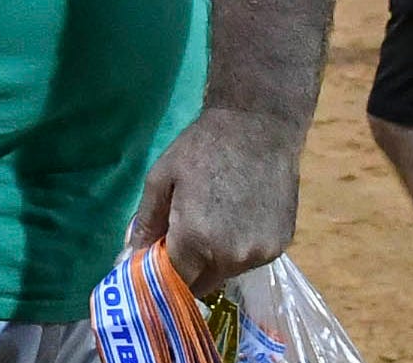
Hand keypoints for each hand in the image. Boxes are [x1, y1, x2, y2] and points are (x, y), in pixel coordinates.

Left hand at [125, 105, 305, 292]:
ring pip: (226, 273)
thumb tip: (131, 256)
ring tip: (210, 221)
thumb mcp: (160, 180)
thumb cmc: (201, 149)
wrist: (257, 128)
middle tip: (177, 240)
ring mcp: (261, 253)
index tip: (152, 261)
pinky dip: (237, 249)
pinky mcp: (281, 246)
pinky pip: (249, 259)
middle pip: (200, 284)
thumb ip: (145, 223)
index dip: (160, 275)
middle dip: (185, 270)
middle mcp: (232, 257)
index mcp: (197, 241)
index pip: (173, 283)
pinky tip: (236, 218)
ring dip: (212, 260)